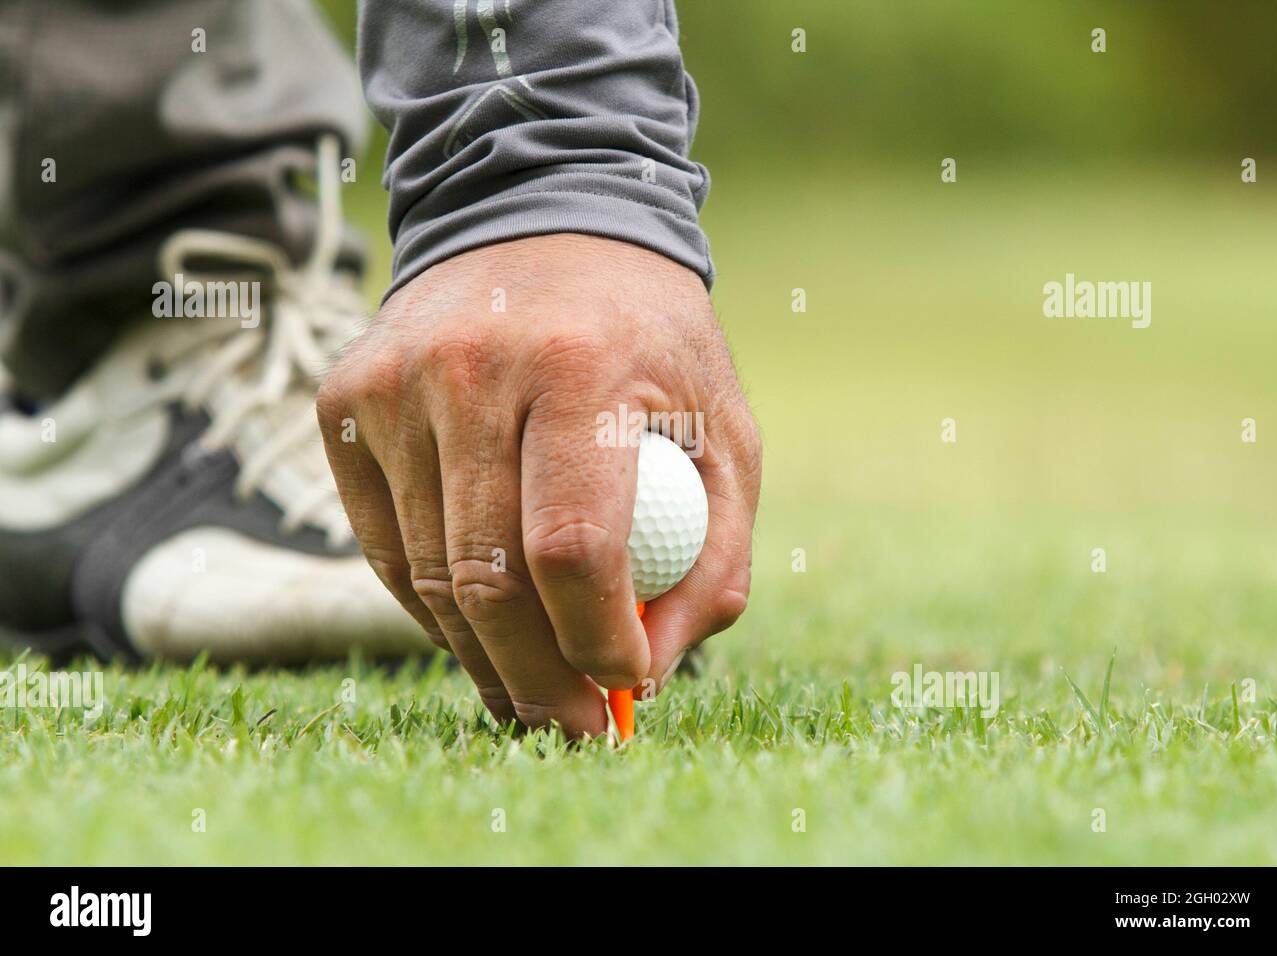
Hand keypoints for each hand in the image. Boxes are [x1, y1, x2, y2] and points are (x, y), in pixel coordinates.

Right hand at [317, 234, 760, 737]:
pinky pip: (383, 544)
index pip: (572, 546)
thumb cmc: (646, 338)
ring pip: (424, 574)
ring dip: (483, 654)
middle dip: (536, 678)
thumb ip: (712, 553)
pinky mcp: (342, 403)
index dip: (597, 640)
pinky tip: (481, 627)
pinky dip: (432, 604)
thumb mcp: (721, 426)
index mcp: (578, 365)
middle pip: (486, 577)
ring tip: (534, 692)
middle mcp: (468, 369)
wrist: (539, 221)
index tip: (627, 686)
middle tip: (575, 729)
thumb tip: (649, 672)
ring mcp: (390, 385)